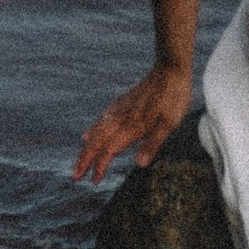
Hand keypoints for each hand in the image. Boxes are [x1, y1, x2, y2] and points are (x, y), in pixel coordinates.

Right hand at [73, 61, 191, 184]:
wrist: (170, 68)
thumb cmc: (173, 96)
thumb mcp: (170, 122)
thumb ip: (153, 143)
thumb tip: (139, 164)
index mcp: (132, 125)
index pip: (110, 149)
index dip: (101, 165)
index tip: (94, 181)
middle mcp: (122, 118)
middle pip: (98, 141)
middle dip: (85, 159)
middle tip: (75, 176)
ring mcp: (121, 109)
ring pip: (98, 130)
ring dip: (87, 148)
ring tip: (79, 161)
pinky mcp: (123, 102)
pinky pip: (102, 119)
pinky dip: (93, 130)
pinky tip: (88, 134)